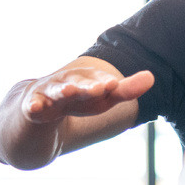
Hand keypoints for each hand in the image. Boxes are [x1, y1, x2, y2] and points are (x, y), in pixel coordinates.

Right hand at [22, 63, 154, 123]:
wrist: (37, 108)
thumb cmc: (76, 101)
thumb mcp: (102, 99)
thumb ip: (126, 90)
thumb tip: (152, 77)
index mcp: (85, 80)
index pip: (97, 80)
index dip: (104, 83)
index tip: (114, 85)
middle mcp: (66, 82)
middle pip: (78, 82)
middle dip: (88, 85)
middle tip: (101, 88)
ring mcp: (47, 93)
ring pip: (55, 90)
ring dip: (62, 90)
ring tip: (68, 91)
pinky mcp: (31, 106)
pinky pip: (31, 106)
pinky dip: (33, 106)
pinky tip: (34, 108)